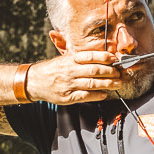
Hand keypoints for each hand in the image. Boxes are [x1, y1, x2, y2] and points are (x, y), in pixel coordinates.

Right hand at [28, 50, 142, 105]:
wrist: (34, 81)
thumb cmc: (54, 69)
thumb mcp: (65, 59)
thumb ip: (81, 59)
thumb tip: (103, 58)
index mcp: (70, 60)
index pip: (90, 56)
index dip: (104, 57)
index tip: (114, 59)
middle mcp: (69, 71)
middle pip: (94, 70)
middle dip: (110, 72)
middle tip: (119, 73)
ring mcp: (68, 84)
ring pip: (91, 83)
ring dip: (107, 84)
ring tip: (117, 84)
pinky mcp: (67, 97)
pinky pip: (85, 96)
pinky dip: (96, 95)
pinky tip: (104, 94)